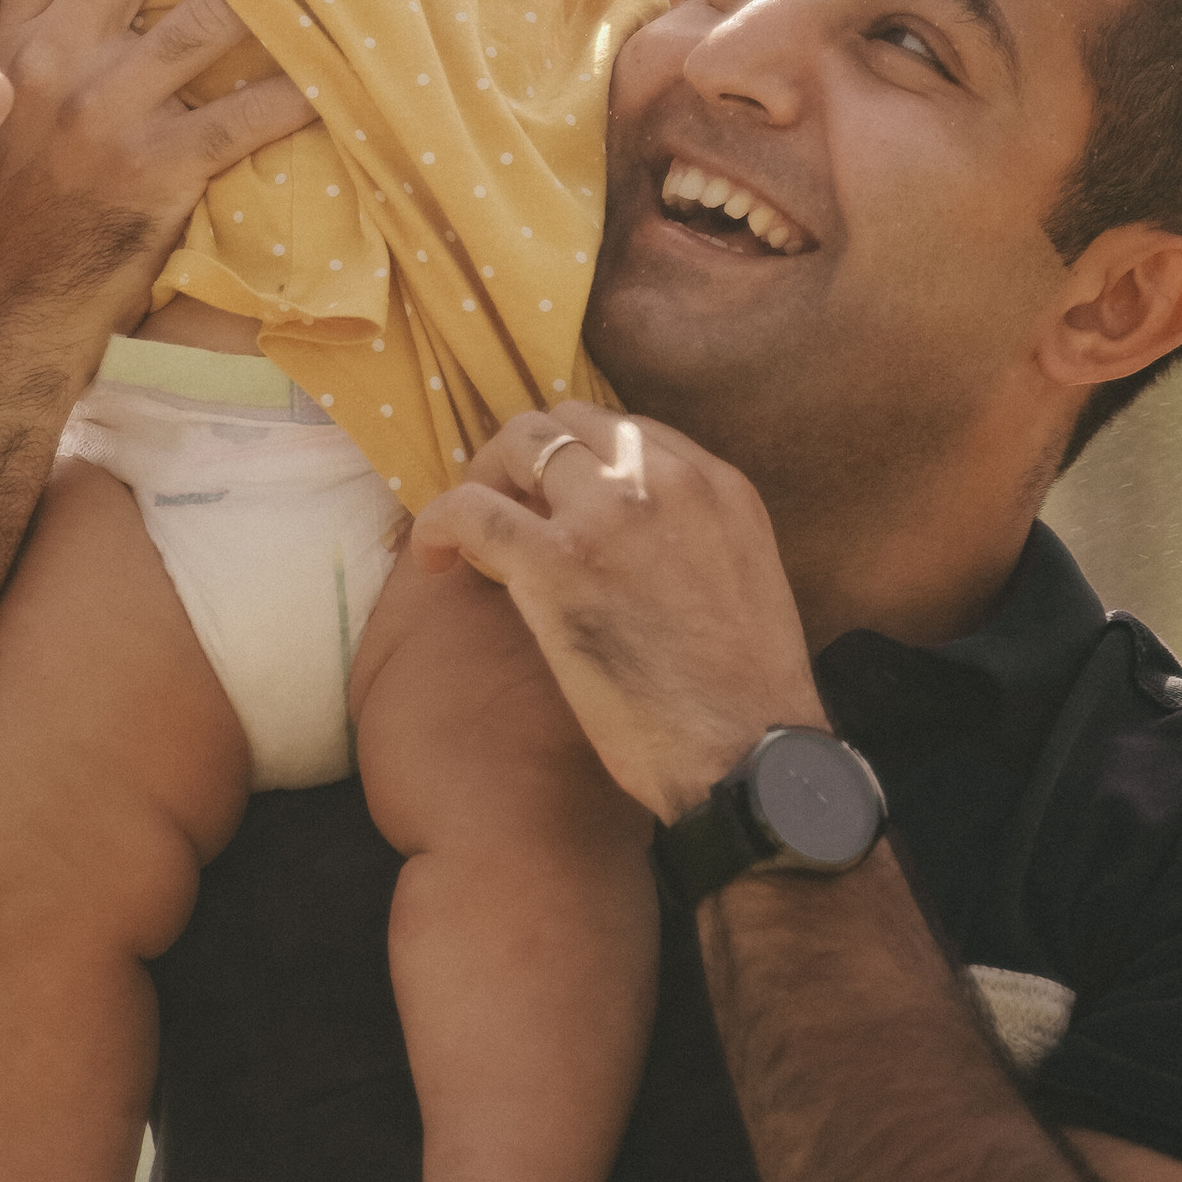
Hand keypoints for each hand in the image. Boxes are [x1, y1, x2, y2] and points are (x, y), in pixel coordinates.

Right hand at [0, 0, 315, 326]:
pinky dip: (298, 89)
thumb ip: (39, 33)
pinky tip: (340, 68)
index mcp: (12, 41)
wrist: (12, 302)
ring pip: (201, 19)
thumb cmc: (15, 195)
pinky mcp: (160, 169)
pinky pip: (247, 113)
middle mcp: (55, 63)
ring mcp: (108, 115)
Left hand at [410, 404, 822, 819]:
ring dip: (487, 477)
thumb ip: (692, 538)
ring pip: (519, 443)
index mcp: (717, 484)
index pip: (627, 429)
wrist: (750, 760)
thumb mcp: (742, 579)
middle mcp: (664, 479)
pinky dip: (439, 526)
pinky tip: (431, 559)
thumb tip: (627, 543)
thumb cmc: (748, 703)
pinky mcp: (555, 562)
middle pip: (569, 421)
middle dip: (529, 456)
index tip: (556, 500)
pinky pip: (471, 511)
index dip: (580, 460)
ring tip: (471, 531)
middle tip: (508, 507)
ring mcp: (608, 514)